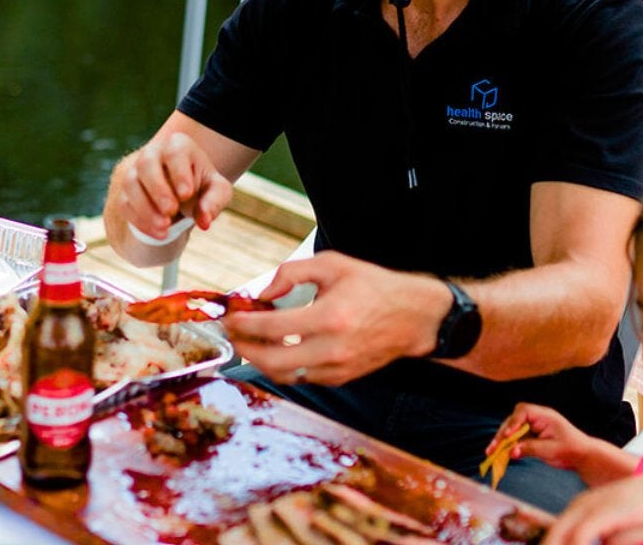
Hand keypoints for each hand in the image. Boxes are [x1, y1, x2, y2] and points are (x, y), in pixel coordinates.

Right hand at [110, 131, 234, 240]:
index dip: (179, 173)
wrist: (181, 193)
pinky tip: (157, 233)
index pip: (174, 153)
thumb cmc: (201, 186)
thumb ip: (214, 202)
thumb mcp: (216, 190)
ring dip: (145, 208)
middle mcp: (152, 153)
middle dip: (157, 189)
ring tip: (164, 228)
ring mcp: (135, 171)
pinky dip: (140, 220)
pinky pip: (125, 203)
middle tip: (171, 211)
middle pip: (146, 164)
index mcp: (178, 146)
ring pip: (130, 184)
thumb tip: (204, 222)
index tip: (187, 194)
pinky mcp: (126, 191)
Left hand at [220, 251, 440, 385]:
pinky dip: (283, 366)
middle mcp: (332, 348)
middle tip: (232, 334)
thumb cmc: (374, 287)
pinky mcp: (341, 378)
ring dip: (260, 360)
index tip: (229, 317)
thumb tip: (263, 293)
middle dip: (244, 348)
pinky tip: (276, 348)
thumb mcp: (333, 264)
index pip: (272, 327)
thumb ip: (292, 273)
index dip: (244, 324)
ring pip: (284, 375)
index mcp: (329, 317)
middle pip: (271, 360)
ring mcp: (337, 368)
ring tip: (249, 341)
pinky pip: (302, 377)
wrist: (413, 316)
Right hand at [490, 402, 593, 472]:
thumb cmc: (571, 450)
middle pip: (513, 421)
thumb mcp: (550, 450)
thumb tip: (511, 452)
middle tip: (493, 448)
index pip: (523, 411)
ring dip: (502, 441)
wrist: (583, 456)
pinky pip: (516, 439)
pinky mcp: (531, 436)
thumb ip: (530, 449)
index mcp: (544, 415)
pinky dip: (508, 446)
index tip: (508, 435)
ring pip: (512, 430)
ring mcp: (533, 427)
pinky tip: (499, 454)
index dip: (513, 422)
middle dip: (502, 434)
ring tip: (491, 452)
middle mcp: (536, 418)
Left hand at [544, 474, 642, 544]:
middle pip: (551, 538)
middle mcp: (577, 508)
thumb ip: (604, 540)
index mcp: (578, 510)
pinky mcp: (599, 513)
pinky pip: (579, 536)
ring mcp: (586, 509)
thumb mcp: (616, 534)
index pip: (554, 536)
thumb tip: (601, 542)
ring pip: (558, 538)